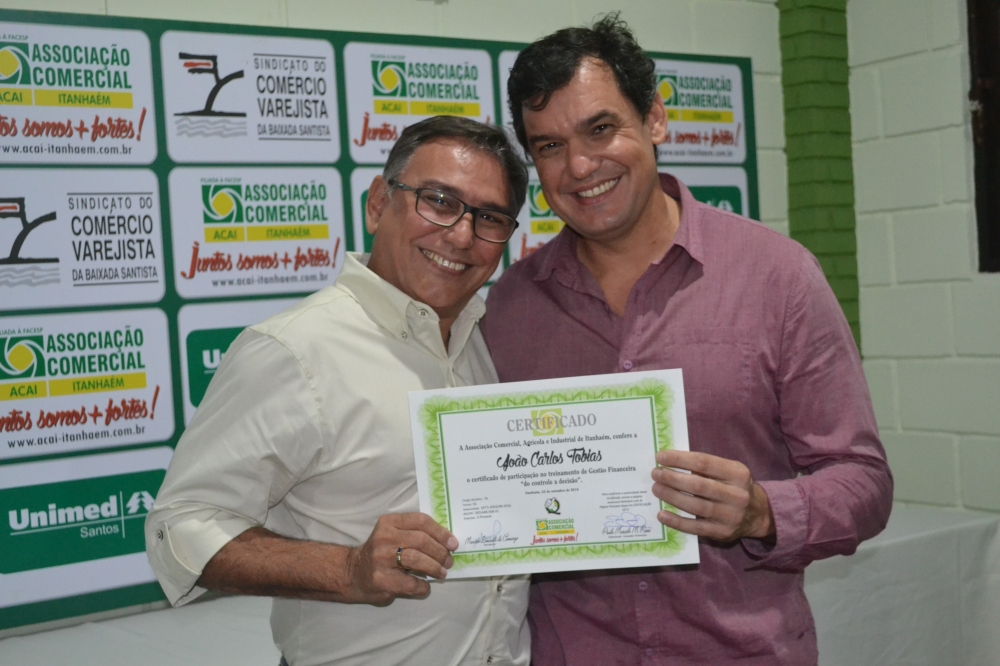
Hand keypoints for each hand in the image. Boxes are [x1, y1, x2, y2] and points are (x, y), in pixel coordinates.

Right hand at [345, 512, 458, 605]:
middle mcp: (383, 538)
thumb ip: (414, 533)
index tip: (453, 543)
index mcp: (389, 523)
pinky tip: (425, 587)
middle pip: (421, 540)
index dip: (440, 532)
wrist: (353, 573)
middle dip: (440, 552)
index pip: (420, 521)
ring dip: (435, 567)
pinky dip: (423, 586)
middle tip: (449, 561)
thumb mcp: (392, 534)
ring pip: (417, 559)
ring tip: (442, 573)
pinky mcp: (381, 580)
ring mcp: (381, 559)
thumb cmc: (381, 552)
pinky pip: (411, 583)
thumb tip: (446, 543)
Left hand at [651, 450, 774, 542]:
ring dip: (671, 496)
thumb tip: (670, 461)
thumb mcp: (729, 471)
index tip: (660, 457)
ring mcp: (730, 516)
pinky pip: (695, 527)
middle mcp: (737, 495)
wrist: (758, 514)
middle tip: (655, 474)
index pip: (704, 462)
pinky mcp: (722, 533)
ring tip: (656, 489)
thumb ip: (706, 466)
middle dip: (672, 478)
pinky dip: (676, 521)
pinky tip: (662, 514)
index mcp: (737, 473)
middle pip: (698, 485)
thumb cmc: (735, 486)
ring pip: (695, 506)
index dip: (679, 459)